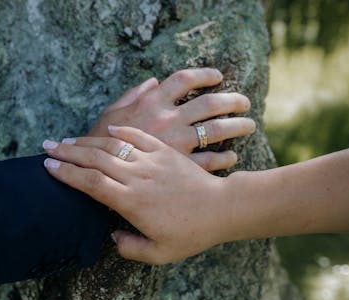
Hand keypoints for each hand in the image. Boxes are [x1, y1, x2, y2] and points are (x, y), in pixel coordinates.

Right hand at [42, 126, 233, 264]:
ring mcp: (151, 161)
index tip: (49, 167)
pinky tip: (106, 130)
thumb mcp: (160, 253)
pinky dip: (120, 131)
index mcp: (132, 202)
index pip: (91, 183)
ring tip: (68, 140)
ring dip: (87, 142)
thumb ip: (130, 248)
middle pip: (95, 160)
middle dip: (68, 152)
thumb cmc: (192, 233)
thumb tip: (111, 236)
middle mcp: (137, 177)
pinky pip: (138, 136)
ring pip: (112, 145)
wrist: (222, 208)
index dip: (67, 174)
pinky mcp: (165, 151)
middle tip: (47, 147)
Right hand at [88, 68, 254, 170]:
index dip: (204, 74)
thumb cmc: (101, 142)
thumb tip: (153, 81)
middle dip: (232, 101)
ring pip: (217, 130)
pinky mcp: (180, 167)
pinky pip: (211, 160)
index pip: (183, 79)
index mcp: (151, 103)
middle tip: (245, 102)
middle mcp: (167, 119)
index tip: (218, 77)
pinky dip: (224, 158)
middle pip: (209, 103)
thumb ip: (133, 95)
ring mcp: (176, 143)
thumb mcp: (112, 112)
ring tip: (249, 125)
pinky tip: (231, 157)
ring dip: (238, 126)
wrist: (100, 175)